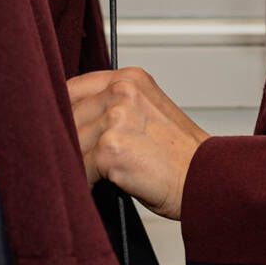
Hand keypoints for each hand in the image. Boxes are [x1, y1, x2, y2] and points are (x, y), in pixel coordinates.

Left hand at [68, 66, 208, 220]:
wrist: (210, 180)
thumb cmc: (181, 156)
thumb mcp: (148, 113)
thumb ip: (113, 106)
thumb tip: (72, 119)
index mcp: (129, 79)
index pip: (73, 88)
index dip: (61, 111)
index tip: (55, 128)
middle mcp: (122, 92)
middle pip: (68, 115)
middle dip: (67, 140)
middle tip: (68, 157)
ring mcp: (115, 119)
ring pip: (71, 142)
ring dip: (76, 162)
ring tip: (89, 174)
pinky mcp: (110, 150)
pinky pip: (80, 167)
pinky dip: (85, 181)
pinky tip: (98, 185)